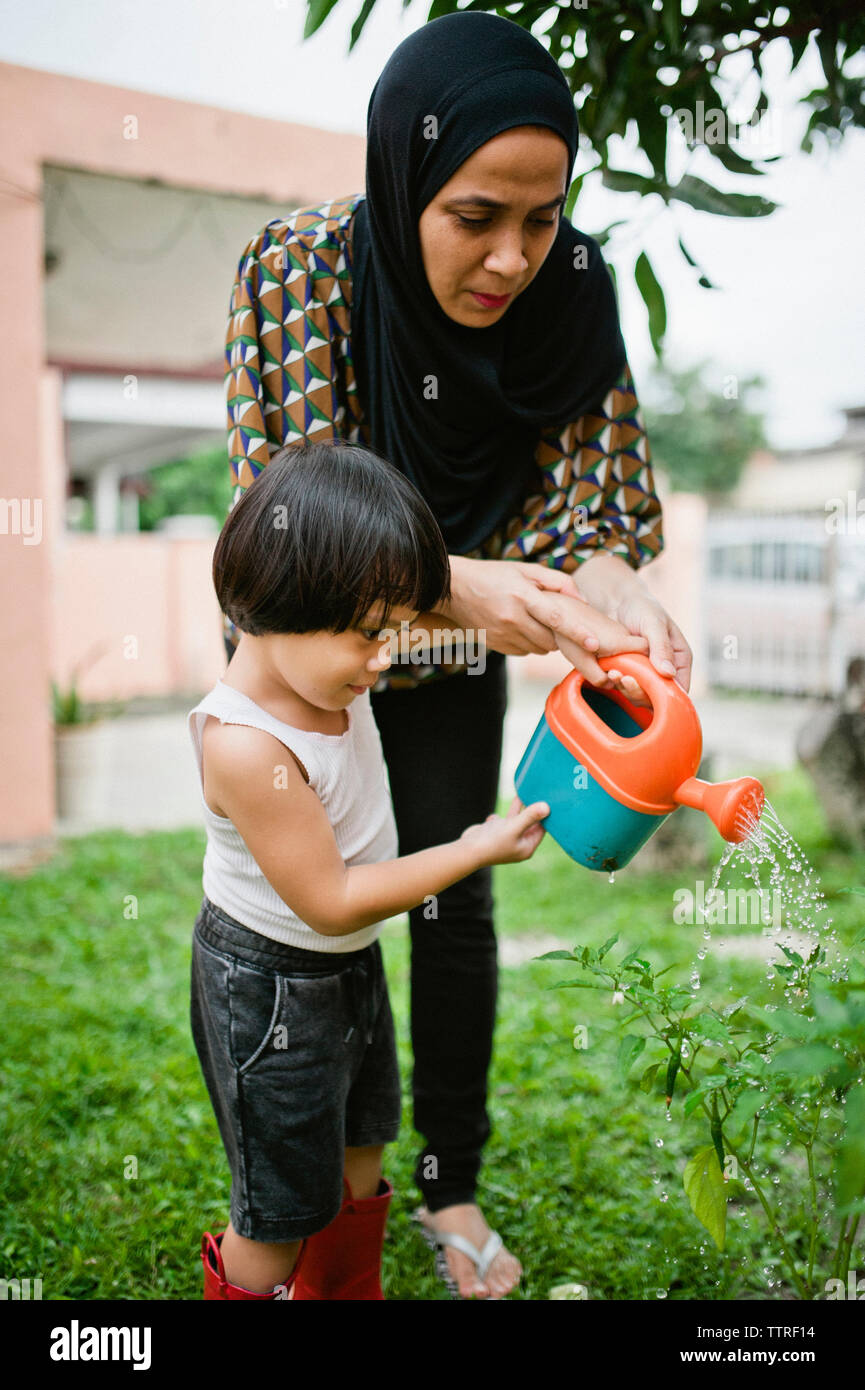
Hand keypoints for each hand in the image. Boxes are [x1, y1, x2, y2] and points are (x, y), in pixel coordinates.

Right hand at [438, 556, 589, 656]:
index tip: (595, 645)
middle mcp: (512, 618)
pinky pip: (524, 652)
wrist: (454, 588)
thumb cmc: (494, 575)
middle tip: (561, 624)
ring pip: (539, 649)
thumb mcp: (526, 569)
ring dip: (545, 640)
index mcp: (522, 596)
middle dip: (562, 636)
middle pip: (550, 640)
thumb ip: (557, 582)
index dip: (578, 633)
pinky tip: (521, 627)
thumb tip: (582, 601)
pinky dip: (529, 643)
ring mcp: (502, 635)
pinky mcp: (495, 645)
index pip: (556, 619)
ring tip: (537, 621)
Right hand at [460, 796, 548, 865]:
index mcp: (527, 847)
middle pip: (530, 823)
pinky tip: (499, 814)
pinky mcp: (495, 833)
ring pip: (517, 819)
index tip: (550, 800)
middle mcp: (518, 844)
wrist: (466, 850)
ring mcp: (507, 838)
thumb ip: (530, 816)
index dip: (546, 815)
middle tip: (540, 792)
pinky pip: (504, 821)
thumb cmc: (492, 842)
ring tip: (525, 792)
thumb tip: (547, 807)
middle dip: (533, 809)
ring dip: (520, 808)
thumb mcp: (513, 827)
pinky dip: (504, 815)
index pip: (542, 829)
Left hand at [530, 554, 692, 703]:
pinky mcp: (627, 672)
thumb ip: (661, 647)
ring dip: (627, 689)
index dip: (667, 695)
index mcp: (679, 659)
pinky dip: (617, 683)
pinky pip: (624, 687)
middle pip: (658, 696)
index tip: (649, 688)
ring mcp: (645, 673)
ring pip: (640, 694)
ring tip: (614, 673)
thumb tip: (668, 673)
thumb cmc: (641, 607)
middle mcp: (664, 670)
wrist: (616, 600)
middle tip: (626, 679)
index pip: (680, 689)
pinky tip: (609, 672)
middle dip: (642, 692)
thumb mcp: (654, 623)